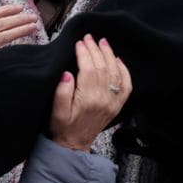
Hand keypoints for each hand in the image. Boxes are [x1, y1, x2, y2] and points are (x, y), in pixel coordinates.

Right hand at [51, 35, 131, 150]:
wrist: (74, 145)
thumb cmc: (62, 127)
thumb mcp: (55, 111)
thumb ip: (61, 92)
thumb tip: (67, 73)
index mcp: (87, 99)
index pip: (88, 70)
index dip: (84, 54)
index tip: (80, 42)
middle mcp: (103, 100)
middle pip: (102, 68)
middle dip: (96, 50)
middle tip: (90, 37)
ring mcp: (113, 102)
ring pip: (115, 73)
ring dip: (109, 55)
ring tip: (103, 42)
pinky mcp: (117, 105)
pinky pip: (126, 85)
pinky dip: (124, 71)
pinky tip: (118, 59)